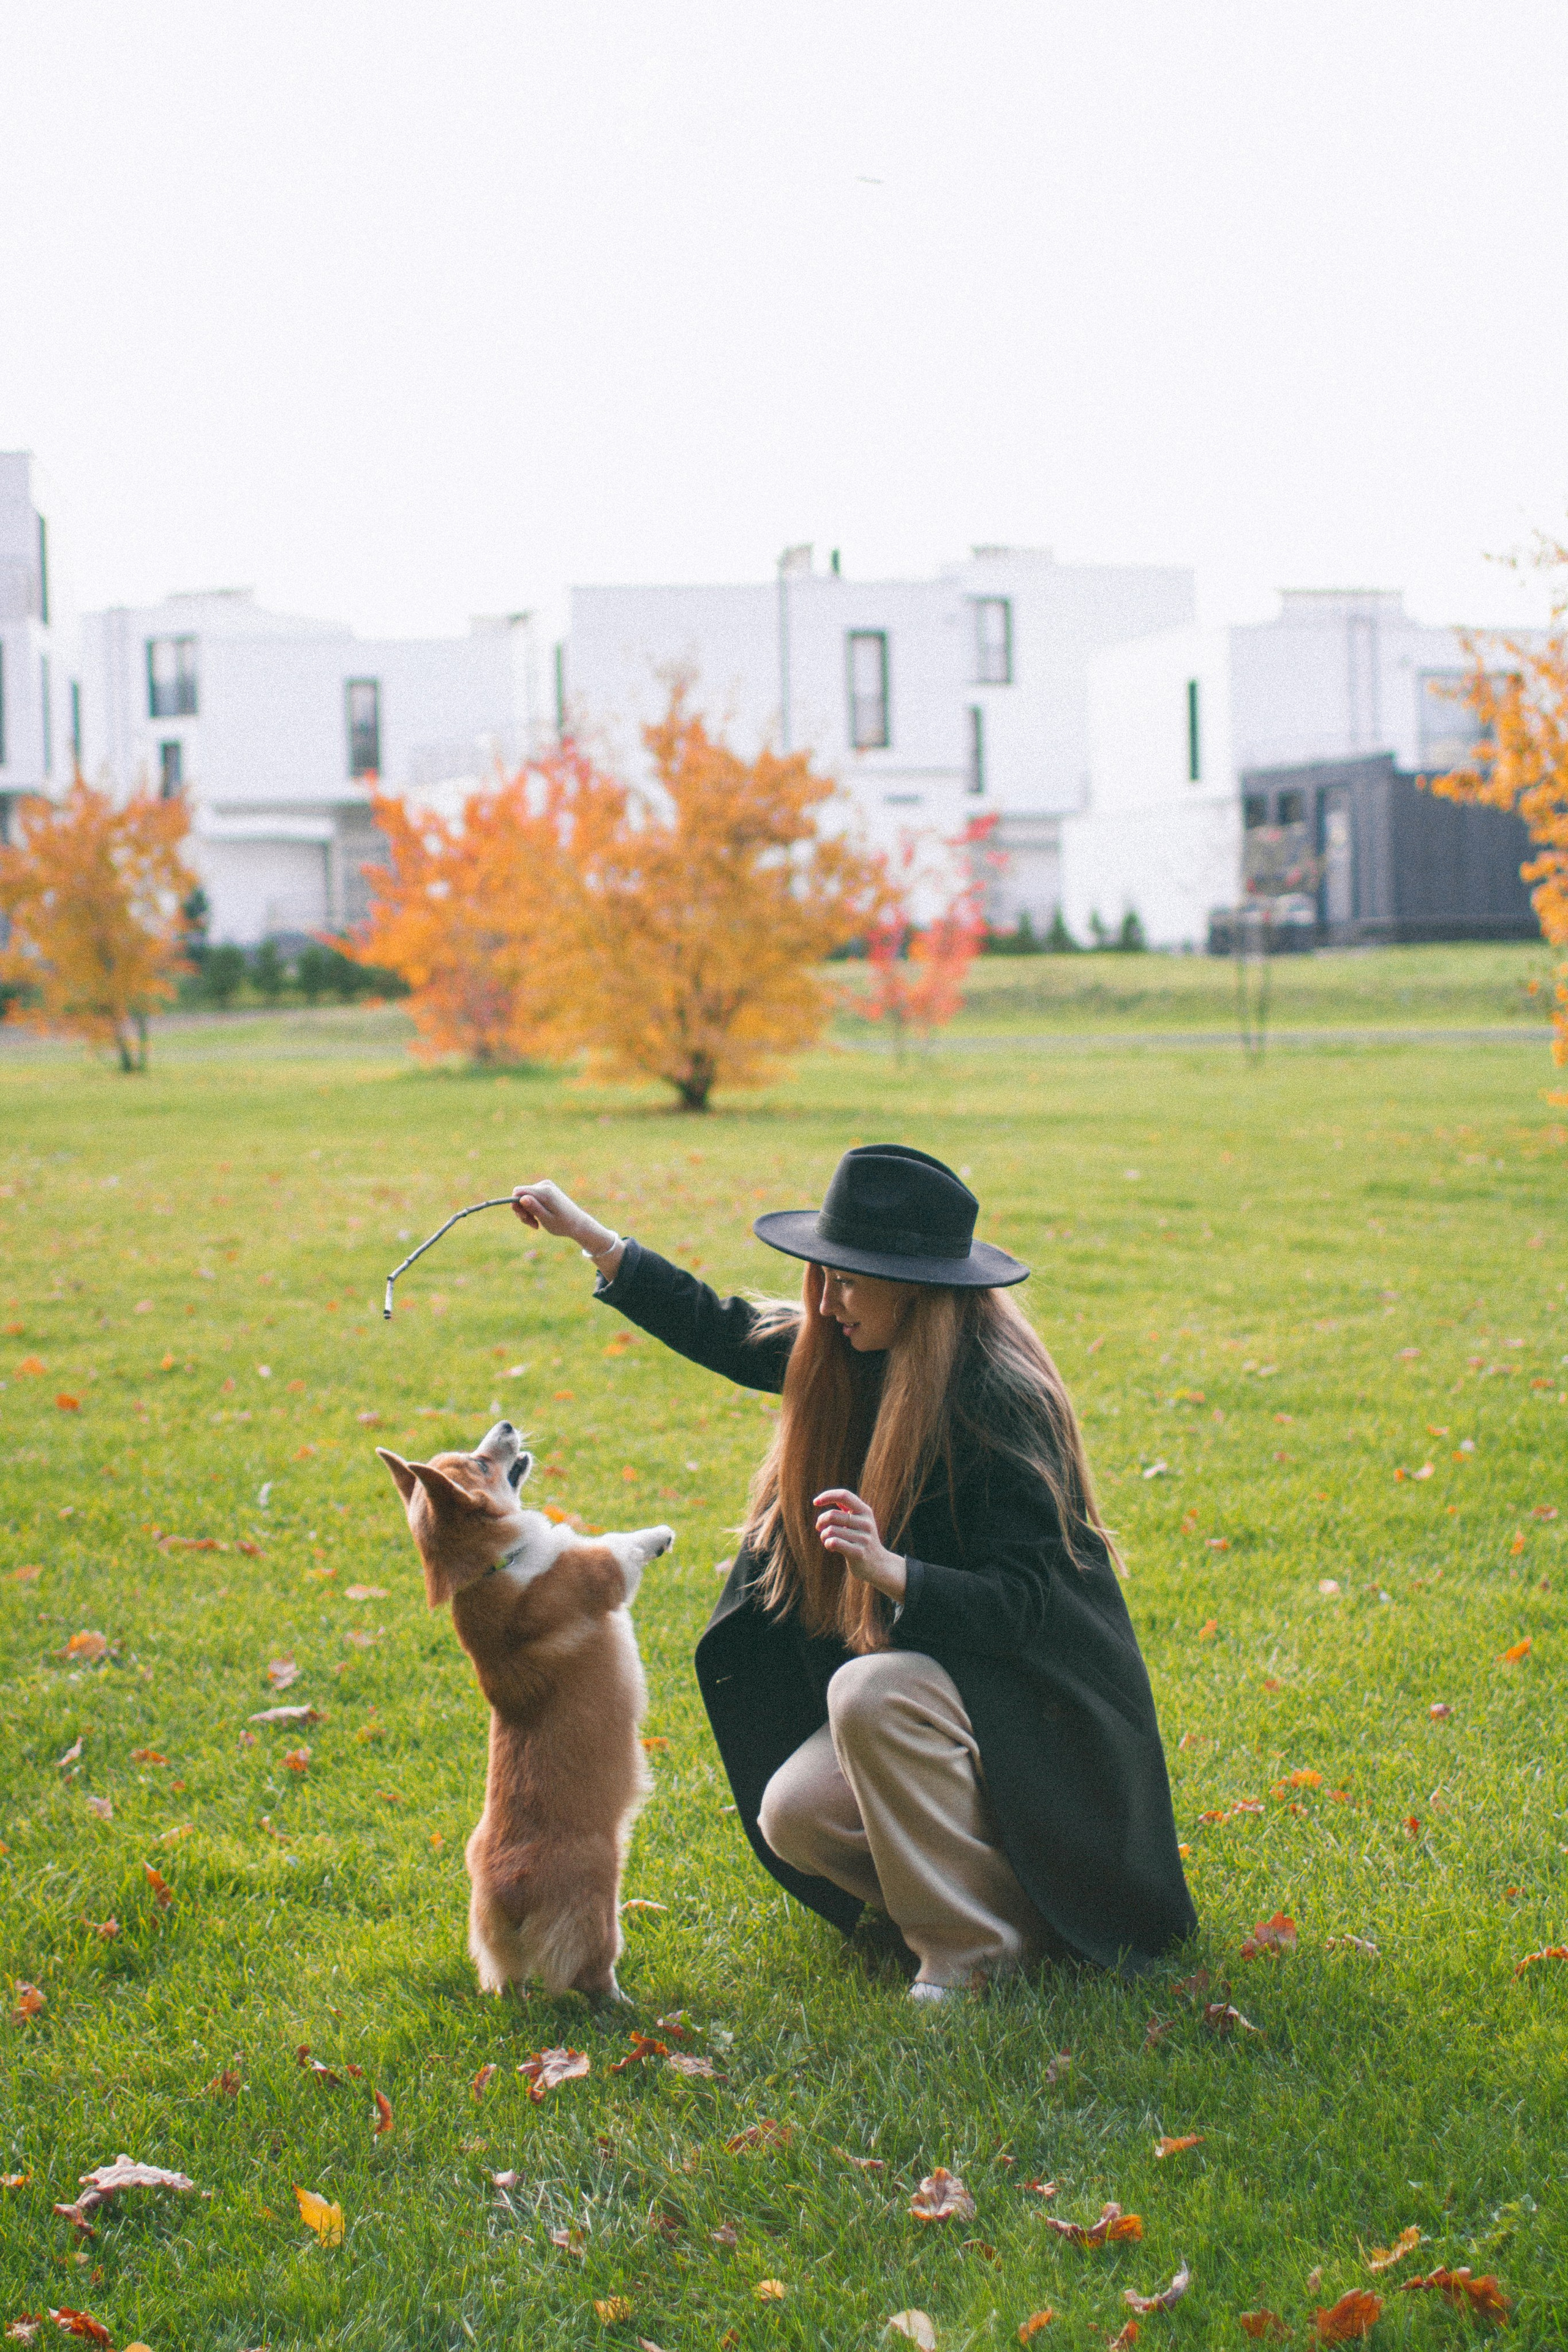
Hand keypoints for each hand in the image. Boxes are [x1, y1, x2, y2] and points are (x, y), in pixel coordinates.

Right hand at [512, 1181, 621, 1270]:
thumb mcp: (547, 1219)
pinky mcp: (546, 1189)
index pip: (518, 1191)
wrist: (578, 1223)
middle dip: (522, 1211)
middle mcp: (544, 1185)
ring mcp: (546, 1186)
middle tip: (532, 1224)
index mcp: (544, 1192)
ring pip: (524, 1198)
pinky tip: (538, 1219)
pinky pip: (531, 1198)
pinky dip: (532, 1209)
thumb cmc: (563, 1224)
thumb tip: (522, 1198)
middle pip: (520, 1195)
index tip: (523, 1218)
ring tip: (536, 1224)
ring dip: (527, 1212)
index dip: (515, 1204)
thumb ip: (534, 1208)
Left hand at [813, 1488, 906, 1602]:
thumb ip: (848, 1510)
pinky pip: (834, 1543)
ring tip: (827, 1540)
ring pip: (830, 1530)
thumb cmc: (863, 1540)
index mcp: (865, 1511)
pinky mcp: (859, 1553)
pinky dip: (827, 1544)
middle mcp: (866, 1523)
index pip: (844, 1495)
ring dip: (823, 1536)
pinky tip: (831, 1547)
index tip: (815, 1502)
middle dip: (821, 1521)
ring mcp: (864, 1538)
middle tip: (819, 1528)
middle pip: (832, 1515)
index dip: (828, 1496)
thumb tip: (831, 1498)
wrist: (878, 1565)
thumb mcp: (860, 1521)